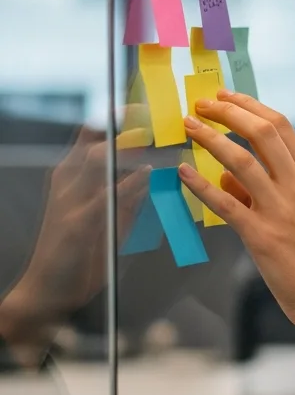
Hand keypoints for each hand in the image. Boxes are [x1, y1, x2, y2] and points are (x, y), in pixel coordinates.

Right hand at [1, 130, 148, 359]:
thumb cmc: (77, 254)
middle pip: (94, 142)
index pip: (89, 138)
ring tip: (148, 133)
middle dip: (122, 125)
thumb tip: (148, 173)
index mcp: (71, 178)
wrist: (46, 290)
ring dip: (125, 146)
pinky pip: (103, 197)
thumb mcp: (107, 221)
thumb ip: (126, 198)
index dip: (114, 119)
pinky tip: (144, 173)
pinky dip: (126, 184)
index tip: (138, 104)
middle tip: (148, 111)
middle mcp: (67, 184)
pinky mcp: (75, 224)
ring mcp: (69, 202)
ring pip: (95, 161)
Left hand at [178, 89, 294, 369]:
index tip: (225, 97)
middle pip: (261, 131)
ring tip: (189, 127)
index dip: (249, 106)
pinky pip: (225, 202)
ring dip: (210, 138)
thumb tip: (226, 174)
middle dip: (228, 111)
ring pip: (241, 160)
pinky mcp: (262, 235)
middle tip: (202, 103)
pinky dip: (201, 184)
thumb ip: (270, 189)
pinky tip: (183, 173)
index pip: (281, 126)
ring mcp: (280, 209)